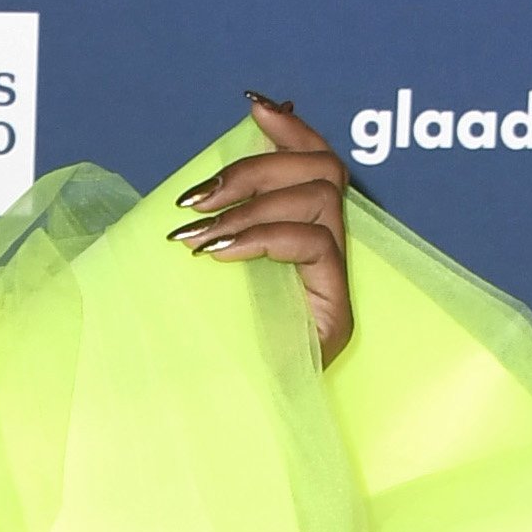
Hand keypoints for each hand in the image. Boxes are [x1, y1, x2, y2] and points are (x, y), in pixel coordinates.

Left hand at [171, 95, 352, 362]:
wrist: (217, 427)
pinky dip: (263, 236)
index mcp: (304, 246)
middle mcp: (330, 261)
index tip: (255, 105)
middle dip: (257, 167)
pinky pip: (314, 244)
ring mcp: (335, 286)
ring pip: (318, 199)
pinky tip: (219, 254)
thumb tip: (199, 181)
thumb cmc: (202, 355)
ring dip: (250, 204)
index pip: (317, 164)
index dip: (292, 130)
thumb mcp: (196, 280)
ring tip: (195, 234)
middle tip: (196, 197)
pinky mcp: (334, 314)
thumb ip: (211, 229)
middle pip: (323, 172)